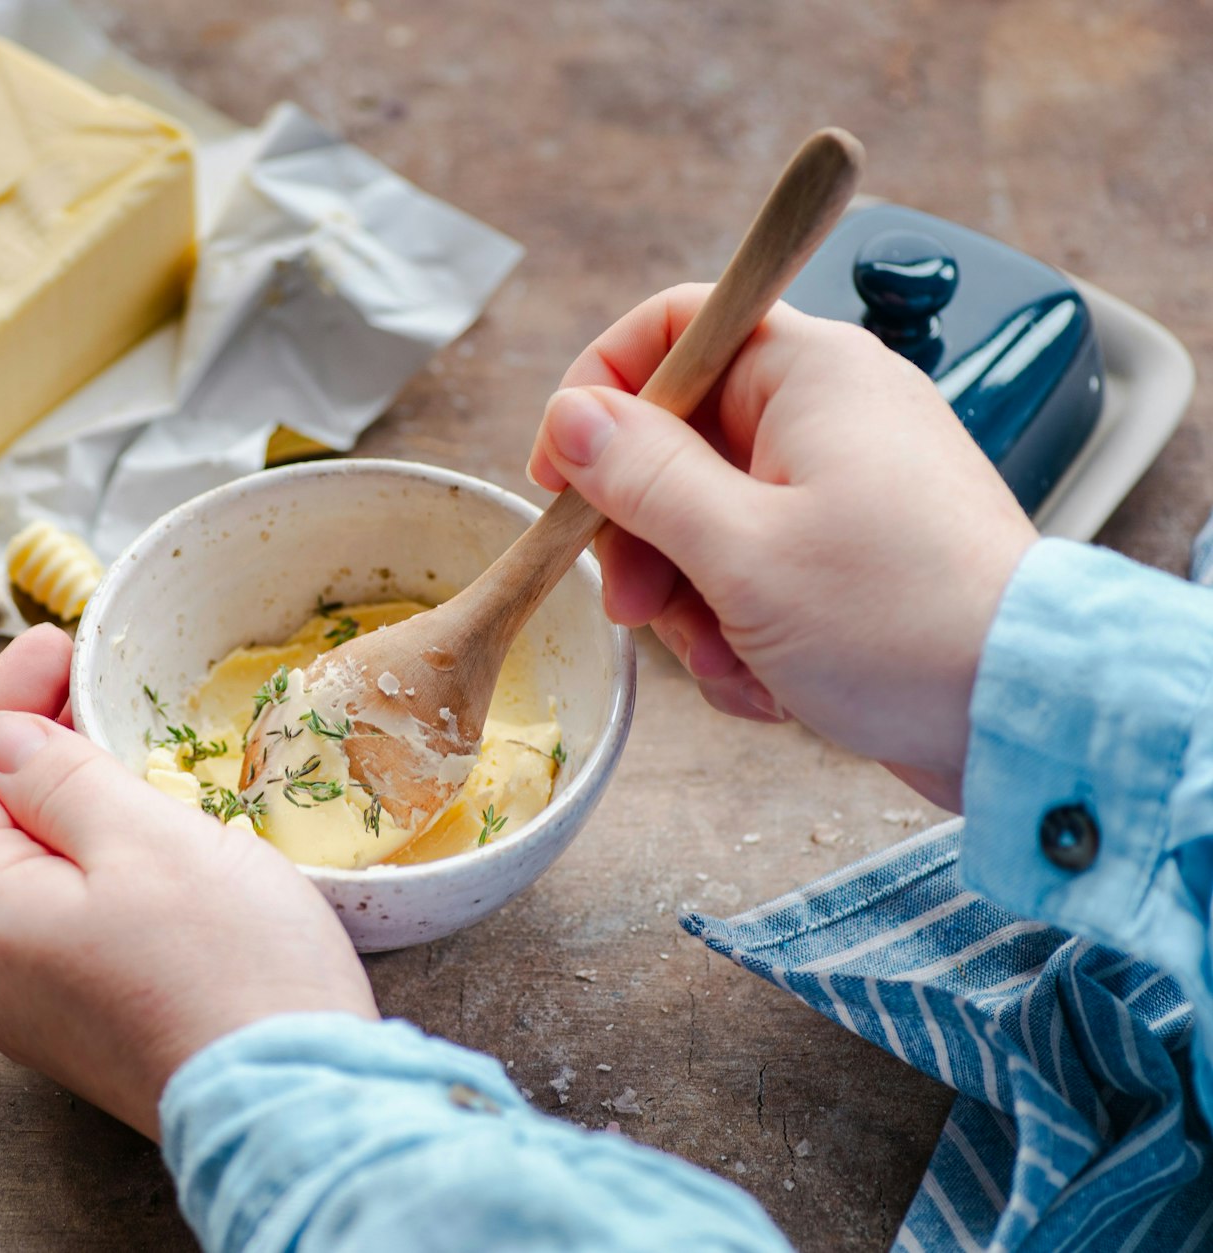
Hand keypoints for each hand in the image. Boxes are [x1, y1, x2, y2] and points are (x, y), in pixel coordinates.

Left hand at [0, 625, 377, 1139]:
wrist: (298, 1099)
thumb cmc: (228, 966)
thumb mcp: (142, 838)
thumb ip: (59, 779)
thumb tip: (1, 739)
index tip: (54, 645)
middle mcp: (1, 974)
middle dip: (31, 747)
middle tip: (89, 683)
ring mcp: (51, 1010)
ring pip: (35, 877)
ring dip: (67, 802)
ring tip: (122, 746)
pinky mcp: (102, 1028)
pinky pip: (75, 923)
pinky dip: (98, 861)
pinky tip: (150, 836)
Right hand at [528, 284, 1037, 809]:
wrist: (1018, 715)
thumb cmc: (897, 620)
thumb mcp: (738, 548)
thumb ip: (640, 475)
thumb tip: (571, 416)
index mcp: (808, 374)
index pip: (674, 328)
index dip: (600, 390)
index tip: (561, 474)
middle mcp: (827, 415)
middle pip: (676, 442)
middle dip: (643, 536)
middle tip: (636, 606)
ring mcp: (841, 486)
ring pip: (704, 522)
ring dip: (692, 604)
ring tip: (728, 661)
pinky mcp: (850, 554)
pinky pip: (753, 572)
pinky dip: (741, 630)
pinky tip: (766, 682)